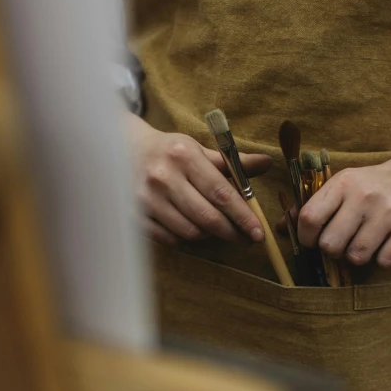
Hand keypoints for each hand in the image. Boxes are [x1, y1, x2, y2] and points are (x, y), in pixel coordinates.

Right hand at [126, 112, 271, 245]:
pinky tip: (195, 230)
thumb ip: (234, 161)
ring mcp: (146, 199)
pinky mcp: (135, 216)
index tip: (258, 232)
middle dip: (231, 232)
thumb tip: (267, 164)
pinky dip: (187, 240)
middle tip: (245, 239)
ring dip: (210, 236)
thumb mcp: (199, 150)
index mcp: (184, 156)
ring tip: (218, 229)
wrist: (122, 152)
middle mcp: (163, 177)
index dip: (243, 216)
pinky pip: (171, 239)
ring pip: (190, 232)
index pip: (221, 193)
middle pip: (207, 217)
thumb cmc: (170, 152)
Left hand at [297, 137, 390, 267]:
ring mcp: (390, 213)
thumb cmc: (380, 183)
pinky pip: (385, 261)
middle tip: (345, 242)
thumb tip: (282, 228)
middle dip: (334, 250)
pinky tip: (388, 243)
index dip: (305, 238)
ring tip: (367, 241)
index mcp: (344, 183)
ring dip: (359, 256)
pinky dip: (384, 258)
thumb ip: (315, 204)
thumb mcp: (348, 184)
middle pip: (330, 245)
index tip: (313, 240)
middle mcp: (365, 196)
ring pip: (357, 257)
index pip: (309, 218)